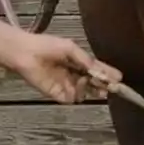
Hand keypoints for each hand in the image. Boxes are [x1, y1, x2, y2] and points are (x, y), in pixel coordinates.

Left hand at [2, 30, 122, 105]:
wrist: (24, 53)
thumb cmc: (46, 46)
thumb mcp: (70, 48)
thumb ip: (86, 60)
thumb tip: (101, 71)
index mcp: (77, 61)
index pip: (97, 70)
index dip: (108, 74)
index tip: (119, 78)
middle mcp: (73, 74)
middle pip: (93, 84)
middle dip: (103, 85)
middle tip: (110, 86)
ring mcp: (66, 85)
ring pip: (85, 93)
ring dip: (91, 88)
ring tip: (92, 81)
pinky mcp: (57, 94)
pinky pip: (72, 99)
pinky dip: (78, 93)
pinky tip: (78, 83)